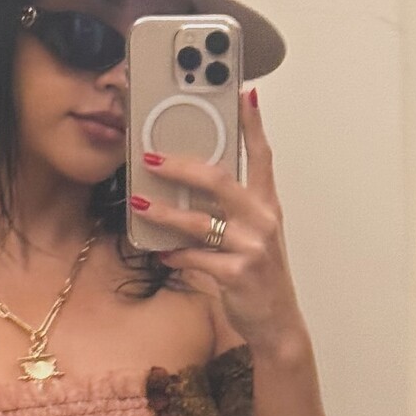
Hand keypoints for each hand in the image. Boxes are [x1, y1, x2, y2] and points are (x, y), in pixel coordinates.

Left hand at [132, 87, 307, 355]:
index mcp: (266, 205)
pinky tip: (160, 252)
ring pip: (199, 221)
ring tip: (139, 203)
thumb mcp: (252, 235)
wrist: (276, 322)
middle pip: (219, 180)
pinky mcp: (238, 273)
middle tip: (151, 157)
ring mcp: (252, 247)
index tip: (242, 92)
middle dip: (181, 166)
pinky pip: (196, 258)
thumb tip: (187, 188)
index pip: (261, 155)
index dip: (252, 123)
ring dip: (164, 212)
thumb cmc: (258, 275)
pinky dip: (174, 254)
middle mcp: (262, 220)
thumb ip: (228, 210)